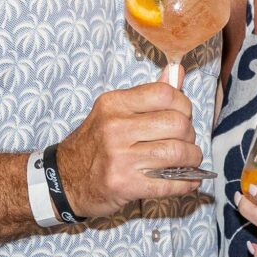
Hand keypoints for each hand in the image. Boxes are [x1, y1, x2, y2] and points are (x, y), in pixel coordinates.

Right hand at [56, 80, 201, 216]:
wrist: (64, 179)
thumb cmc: (94, 144)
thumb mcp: (113, 112)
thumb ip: (148, 94)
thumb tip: (177, 72)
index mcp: (115, 104)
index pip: (165, 94)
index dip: (184, 105)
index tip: (183, 116)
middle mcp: (116, 128)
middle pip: (177, 124)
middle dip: (190, 135)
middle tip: (185, 141)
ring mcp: (120, 158)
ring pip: (177, 153)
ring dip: (192, 159)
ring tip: (189, 160)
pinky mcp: (125, 184)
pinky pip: (168, 183)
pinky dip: (185, 183)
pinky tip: (188, 181)